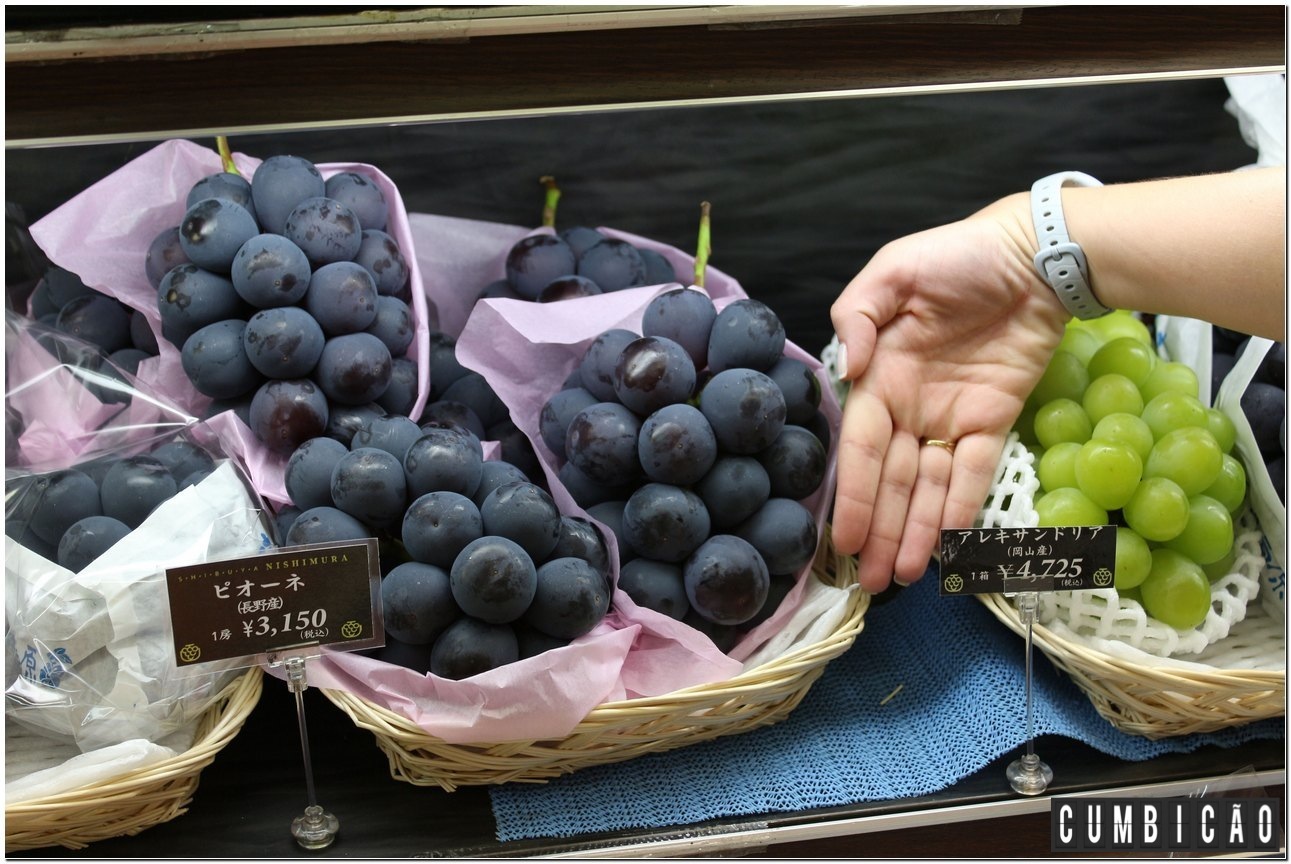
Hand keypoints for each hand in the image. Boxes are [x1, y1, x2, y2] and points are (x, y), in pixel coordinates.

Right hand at [829, 198, 1068, 592]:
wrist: (1034, 252)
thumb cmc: (957, 256)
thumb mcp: (894, 270)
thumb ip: (857, 313)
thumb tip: (849, 367)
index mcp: (878, 377)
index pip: (859, 448)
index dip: (851, 495)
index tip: (842, 540)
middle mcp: (910, 407)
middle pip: (890, 480)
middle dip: (878, 530)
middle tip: (870, 581)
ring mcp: (952, 417)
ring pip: (927, 486)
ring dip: (914, 531)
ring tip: (903, 577)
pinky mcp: (995, 419)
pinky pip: (974, 470)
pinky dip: (960, 506)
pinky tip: (949, 544)